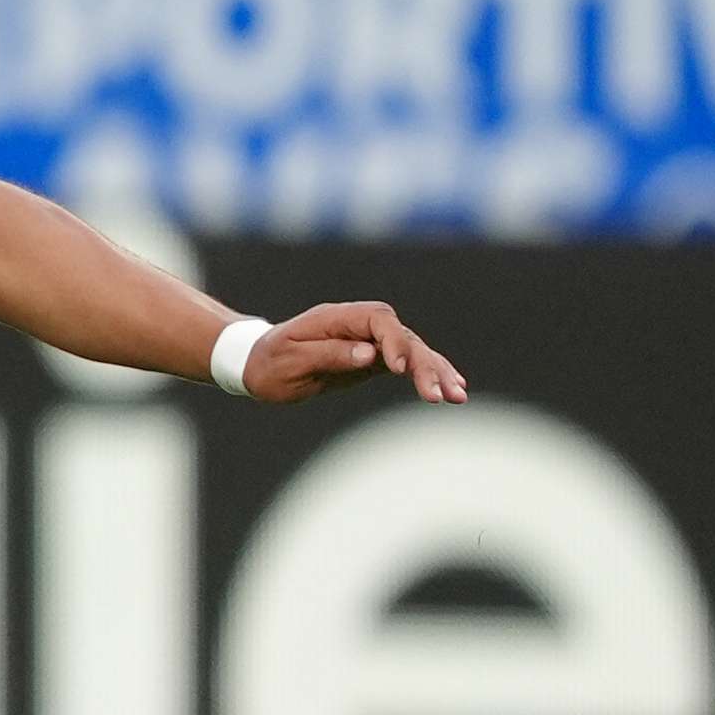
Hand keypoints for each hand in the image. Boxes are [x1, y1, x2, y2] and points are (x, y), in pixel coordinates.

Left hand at [245, 301, 467, 403]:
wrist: (256, 363)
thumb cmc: (269, 362)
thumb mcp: (291, 361)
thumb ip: (329, 355)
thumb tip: (369, 354)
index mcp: (337, 318)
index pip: (378, 321)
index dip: (394, 342)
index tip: (399, 370)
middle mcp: (358, 324)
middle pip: (402, 337)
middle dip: (425, 364)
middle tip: (441, 394)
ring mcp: (370, 340)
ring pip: (412, 351)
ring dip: (436, 372)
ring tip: (458, 397)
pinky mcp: (375, 358)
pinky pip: (408, 364)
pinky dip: (429, 374)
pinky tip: (453, 389)